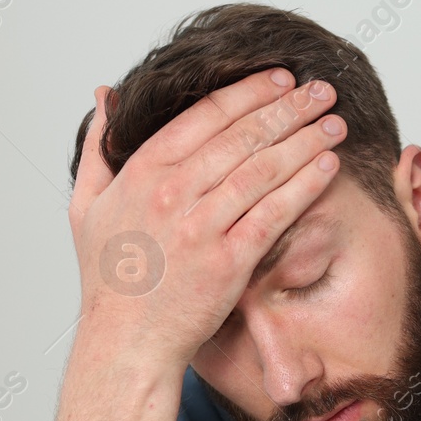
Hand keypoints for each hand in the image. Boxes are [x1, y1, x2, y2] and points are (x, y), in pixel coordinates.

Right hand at [67, 69, 345, 369]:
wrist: (126, 342)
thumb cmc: (109, 281)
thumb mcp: (86, 205)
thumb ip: (97, 146)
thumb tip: (107, 97)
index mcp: (142, 172)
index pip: (205, 116)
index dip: (249, 92)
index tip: (279, 78)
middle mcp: (172, 193)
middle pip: (243, 135)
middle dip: (288, 107)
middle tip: (321, 91)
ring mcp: (201, 227)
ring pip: (263, 169)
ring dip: (304, 140)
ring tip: (334, 123)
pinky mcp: (228, 261)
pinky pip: (274, 212)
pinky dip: (304, 185)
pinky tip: (328, 166)